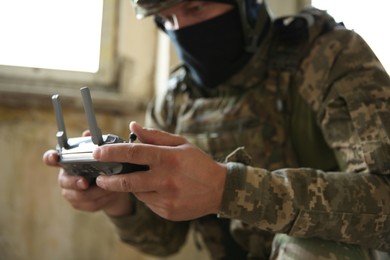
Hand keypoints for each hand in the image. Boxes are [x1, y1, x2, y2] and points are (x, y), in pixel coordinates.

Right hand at [42, 134, 131, 216]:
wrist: (113, 187)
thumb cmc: (103, 167)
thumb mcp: (102, 155)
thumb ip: (93, 144)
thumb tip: (88, 132)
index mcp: (67, 162)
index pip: (51, 159)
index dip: (50, 157)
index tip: (55, 156)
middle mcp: (66, 177)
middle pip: (64, 181)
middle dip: (75, 182)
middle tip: (85, 182)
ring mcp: (71, 192)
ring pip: (78, 196)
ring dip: (94, 192)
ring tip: (108, 187)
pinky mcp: (80, 204)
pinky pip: (89, 204)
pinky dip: (101, 199)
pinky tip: (110, 194)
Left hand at [93, 122, 226, 220]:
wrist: (219, 190)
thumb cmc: (198, 163)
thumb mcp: (181, 144)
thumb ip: (155, 136)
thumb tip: (132, 127)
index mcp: (169, 158)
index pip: (134, 153)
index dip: (112, 152)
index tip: (97, 153)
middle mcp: (166, 180)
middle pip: (128, 181)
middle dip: (109, 180)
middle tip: (100, 178)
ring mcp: (167, 198)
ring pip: (138, 193)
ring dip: (134, 186)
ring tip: (146, 179)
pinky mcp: (167, 212)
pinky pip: (148, 204)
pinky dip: (148, 196)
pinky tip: (161, 190)